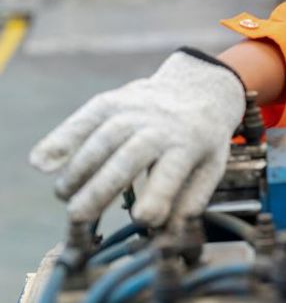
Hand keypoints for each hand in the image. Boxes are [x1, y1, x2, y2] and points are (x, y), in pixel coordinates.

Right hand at [29, 50, 245, 225]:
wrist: (198, 88)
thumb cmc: (200, 142)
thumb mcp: (210, 168)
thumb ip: (190, 200)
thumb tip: (167, 231)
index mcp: (190, 144)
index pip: (172, 172)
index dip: (157, 196)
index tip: (142, 219)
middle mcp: (161, 125)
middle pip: (129, 156)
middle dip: (101, 187)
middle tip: (78, 216)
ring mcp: (134, 110)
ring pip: (103, 138)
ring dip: (78, 168)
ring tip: (63, 195)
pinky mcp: (110, 101)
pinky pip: (83, 120)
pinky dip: (60, 140)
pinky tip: (41, 163)